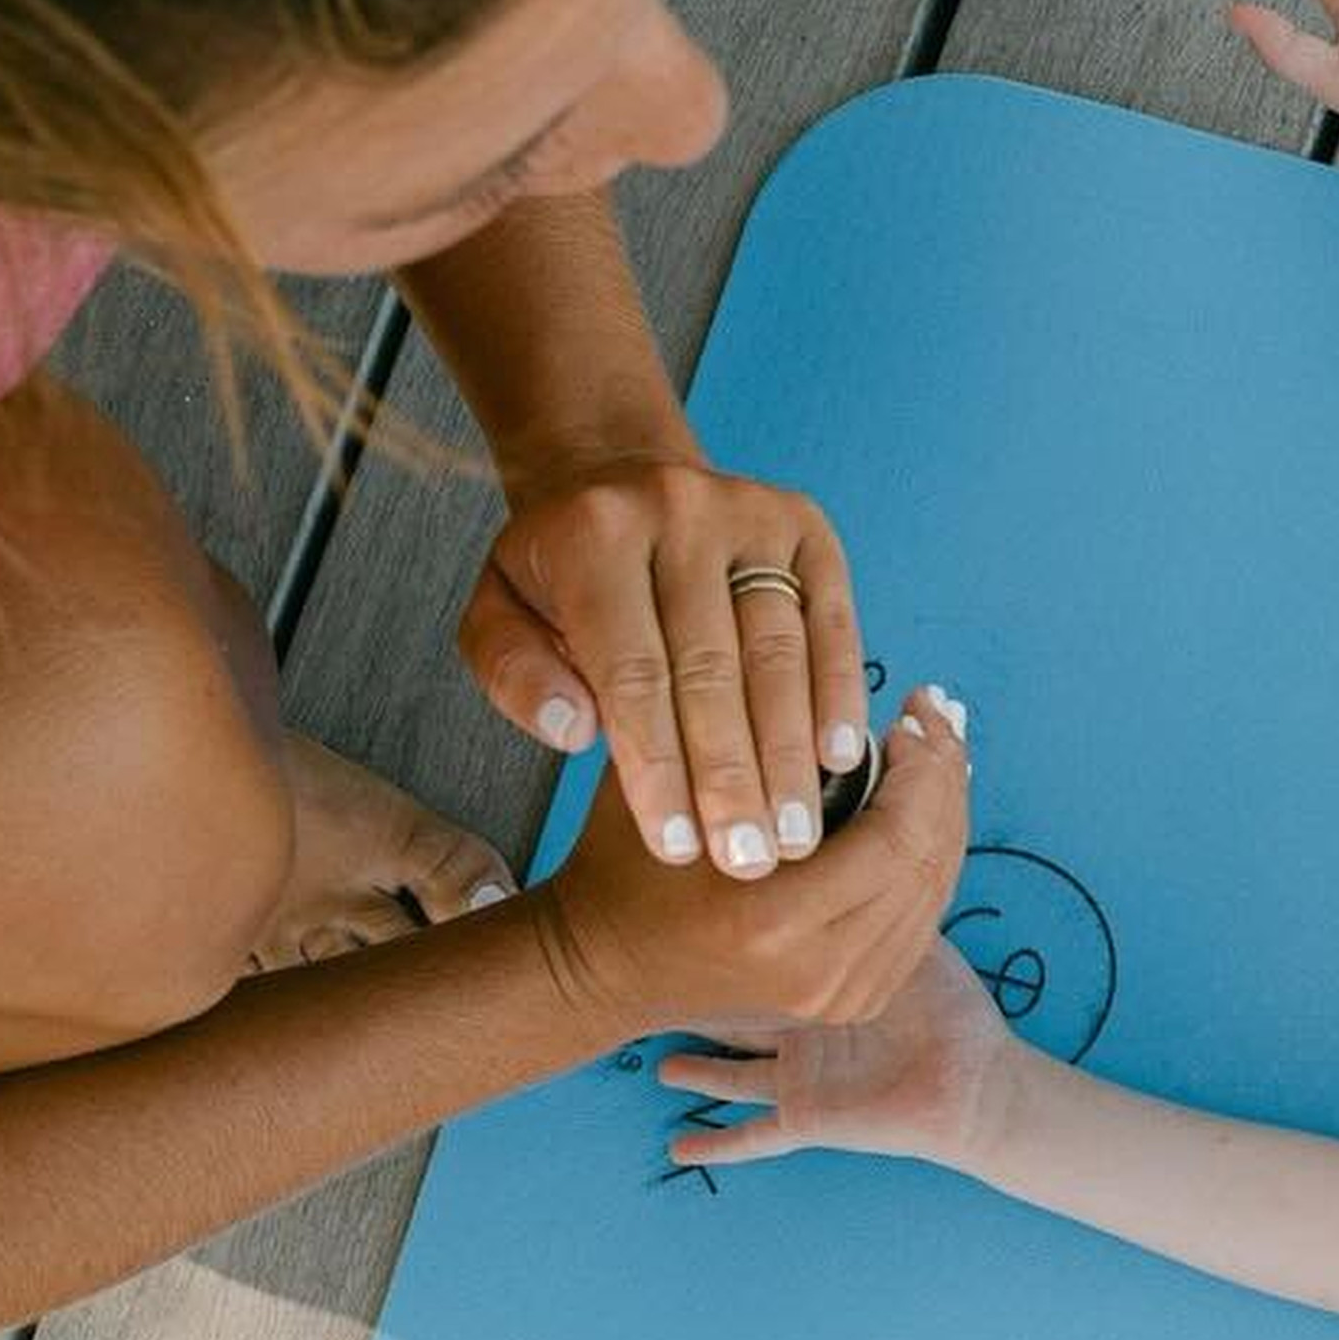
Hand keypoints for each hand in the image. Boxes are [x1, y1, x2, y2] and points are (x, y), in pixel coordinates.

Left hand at [460, 448, 872, 882]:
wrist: (617, 477)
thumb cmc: (559, 574)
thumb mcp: (498, 614)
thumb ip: (515, 675)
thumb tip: (574, 733)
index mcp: (594, 535)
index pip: (632, 670)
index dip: (657, 766)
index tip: (677, 849)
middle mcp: (679, 511)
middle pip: (713, 667)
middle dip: (732, 776)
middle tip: (747, 862)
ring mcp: (751, 515)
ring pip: (778, 650)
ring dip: (789, 752)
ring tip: (793, 836)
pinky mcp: (806, 529)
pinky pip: (831, 621)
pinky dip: (837, 693)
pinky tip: (840, 760)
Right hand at [530, 682, 970, 1036]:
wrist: (601, 968)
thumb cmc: (626, 864)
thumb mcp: (672, 783)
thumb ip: (754, 741)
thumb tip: (852, 695)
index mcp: (777, 921)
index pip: (899, 834)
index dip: (922, 766)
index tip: (910, 711)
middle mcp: (824, 972)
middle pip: (930, 863)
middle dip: (944, 782)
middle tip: (934, 723)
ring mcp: (844, 997)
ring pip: (934, 891)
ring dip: (942, 817)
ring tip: (933, 755)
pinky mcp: (854, 1002)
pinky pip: (918, 920)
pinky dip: (927, 860)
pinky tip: (919, 811)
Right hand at [653, 924, 1021, 1171]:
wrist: (977, 1079)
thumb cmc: (951, 1005)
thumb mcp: (905, 941)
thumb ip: (873, 900)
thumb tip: (853, 841)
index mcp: (824, 986)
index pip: (768, 961)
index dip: (733, 942)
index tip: (690, 914)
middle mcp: (805, 1032)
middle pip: (739, 1014)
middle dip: (701, 1000)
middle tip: (648, 979)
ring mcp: (801, 1079)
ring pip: (730, 1072)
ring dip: (695, 1068)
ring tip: (653, 1057)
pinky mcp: (808, 1119)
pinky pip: (754, 1138)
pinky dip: (718, 1144)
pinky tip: (680, 1149)